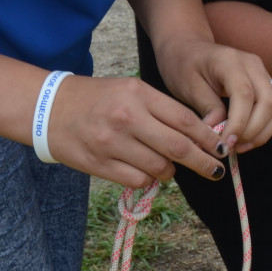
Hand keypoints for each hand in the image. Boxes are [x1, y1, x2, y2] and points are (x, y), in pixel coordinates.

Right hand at [46, 75, 230, 187]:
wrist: (48, 108)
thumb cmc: (99, 99)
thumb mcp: (131, 91)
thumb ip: (163, 110)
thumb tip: (201, 137)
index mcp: (138, 94)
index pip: (185, 120)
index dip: (209, 139)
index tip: (223, 149)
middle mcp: (126, 117)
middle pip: (178, 148)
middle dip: (203, 163)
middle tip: (217, 171)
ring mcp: (111, 142)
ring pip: (160, 168)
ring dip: (171, 171)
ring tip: (168, 166)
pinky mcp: (98, 163)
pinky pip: (138, 180)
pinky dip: (148, 179)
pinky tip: (145, 170)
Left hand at [151, 35, 271, 154]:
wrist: (189, 48)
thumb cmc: (184, 66)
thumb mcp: (188, 86)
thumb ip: (207, 108)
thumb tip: (219, 135)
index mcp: (230, 61)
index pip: (245, 95)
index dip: (239, 123)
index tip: (226, 143)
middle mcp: (253, 65)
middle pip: (270, 103)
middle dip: (254, 132)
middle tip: (233, 147)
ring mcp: (263, 73)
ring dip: (264, 132)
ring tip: (241, 145)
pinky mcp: (268, 83)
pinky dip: (271, 126)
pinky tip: (251, 136)